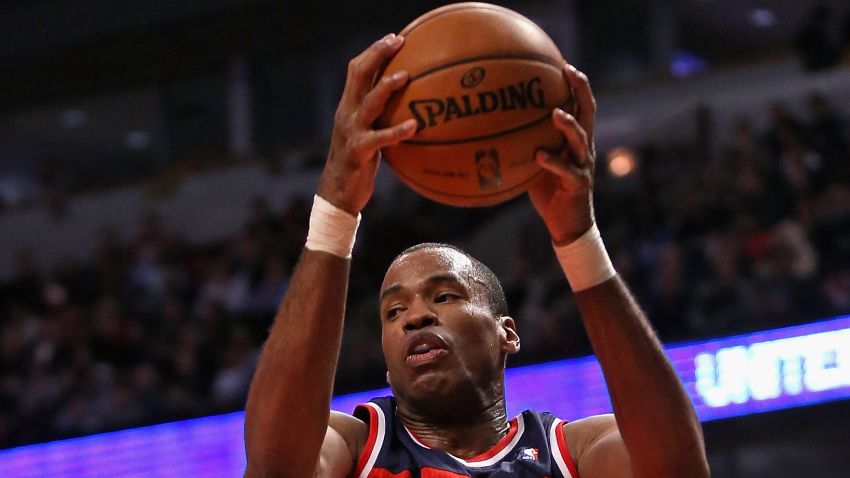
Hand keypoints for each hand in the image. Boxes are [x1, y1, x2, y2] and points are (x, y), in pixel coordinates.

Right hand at [316, 34, 417, 215]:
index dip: (374, 52)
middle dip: (377, 55)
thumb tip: (412, 106)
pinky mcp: (359, 151)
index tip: (394, 38)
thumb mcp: (368, 133)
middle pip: (358, 75)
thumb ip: (381, 117)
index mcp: (349, 106)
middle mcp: (347, 113)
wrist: (338, 192)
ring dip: (386, 87)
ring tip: (406, 76)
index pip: (357, 70)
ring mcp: (352, 132)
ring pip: (368, 102)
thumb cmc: (359, 162)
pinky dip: (397, 131)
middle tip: (398, 42)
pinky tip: (415, 126)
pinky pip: (380, 138)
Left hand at [528, 64, 596, 245]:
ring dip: (568, 124)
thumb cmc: (548, 191)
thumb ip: (524, 144)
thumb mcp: (534, 162)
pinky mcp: (578, 184)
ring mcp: (583, 164)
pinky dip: (553, 161)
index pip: (580, 105)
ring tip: (556, 113)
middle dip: (580, 90)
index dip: (576, 84)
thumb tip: (492, 130)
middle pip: (588, 112)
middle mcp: (583, 148)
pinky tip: (540, 155)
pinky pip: (566, 170)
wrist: (567, 224)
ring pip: (580, 139)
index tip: (564, 63)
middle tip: (569, 72)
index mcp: (575, 140)